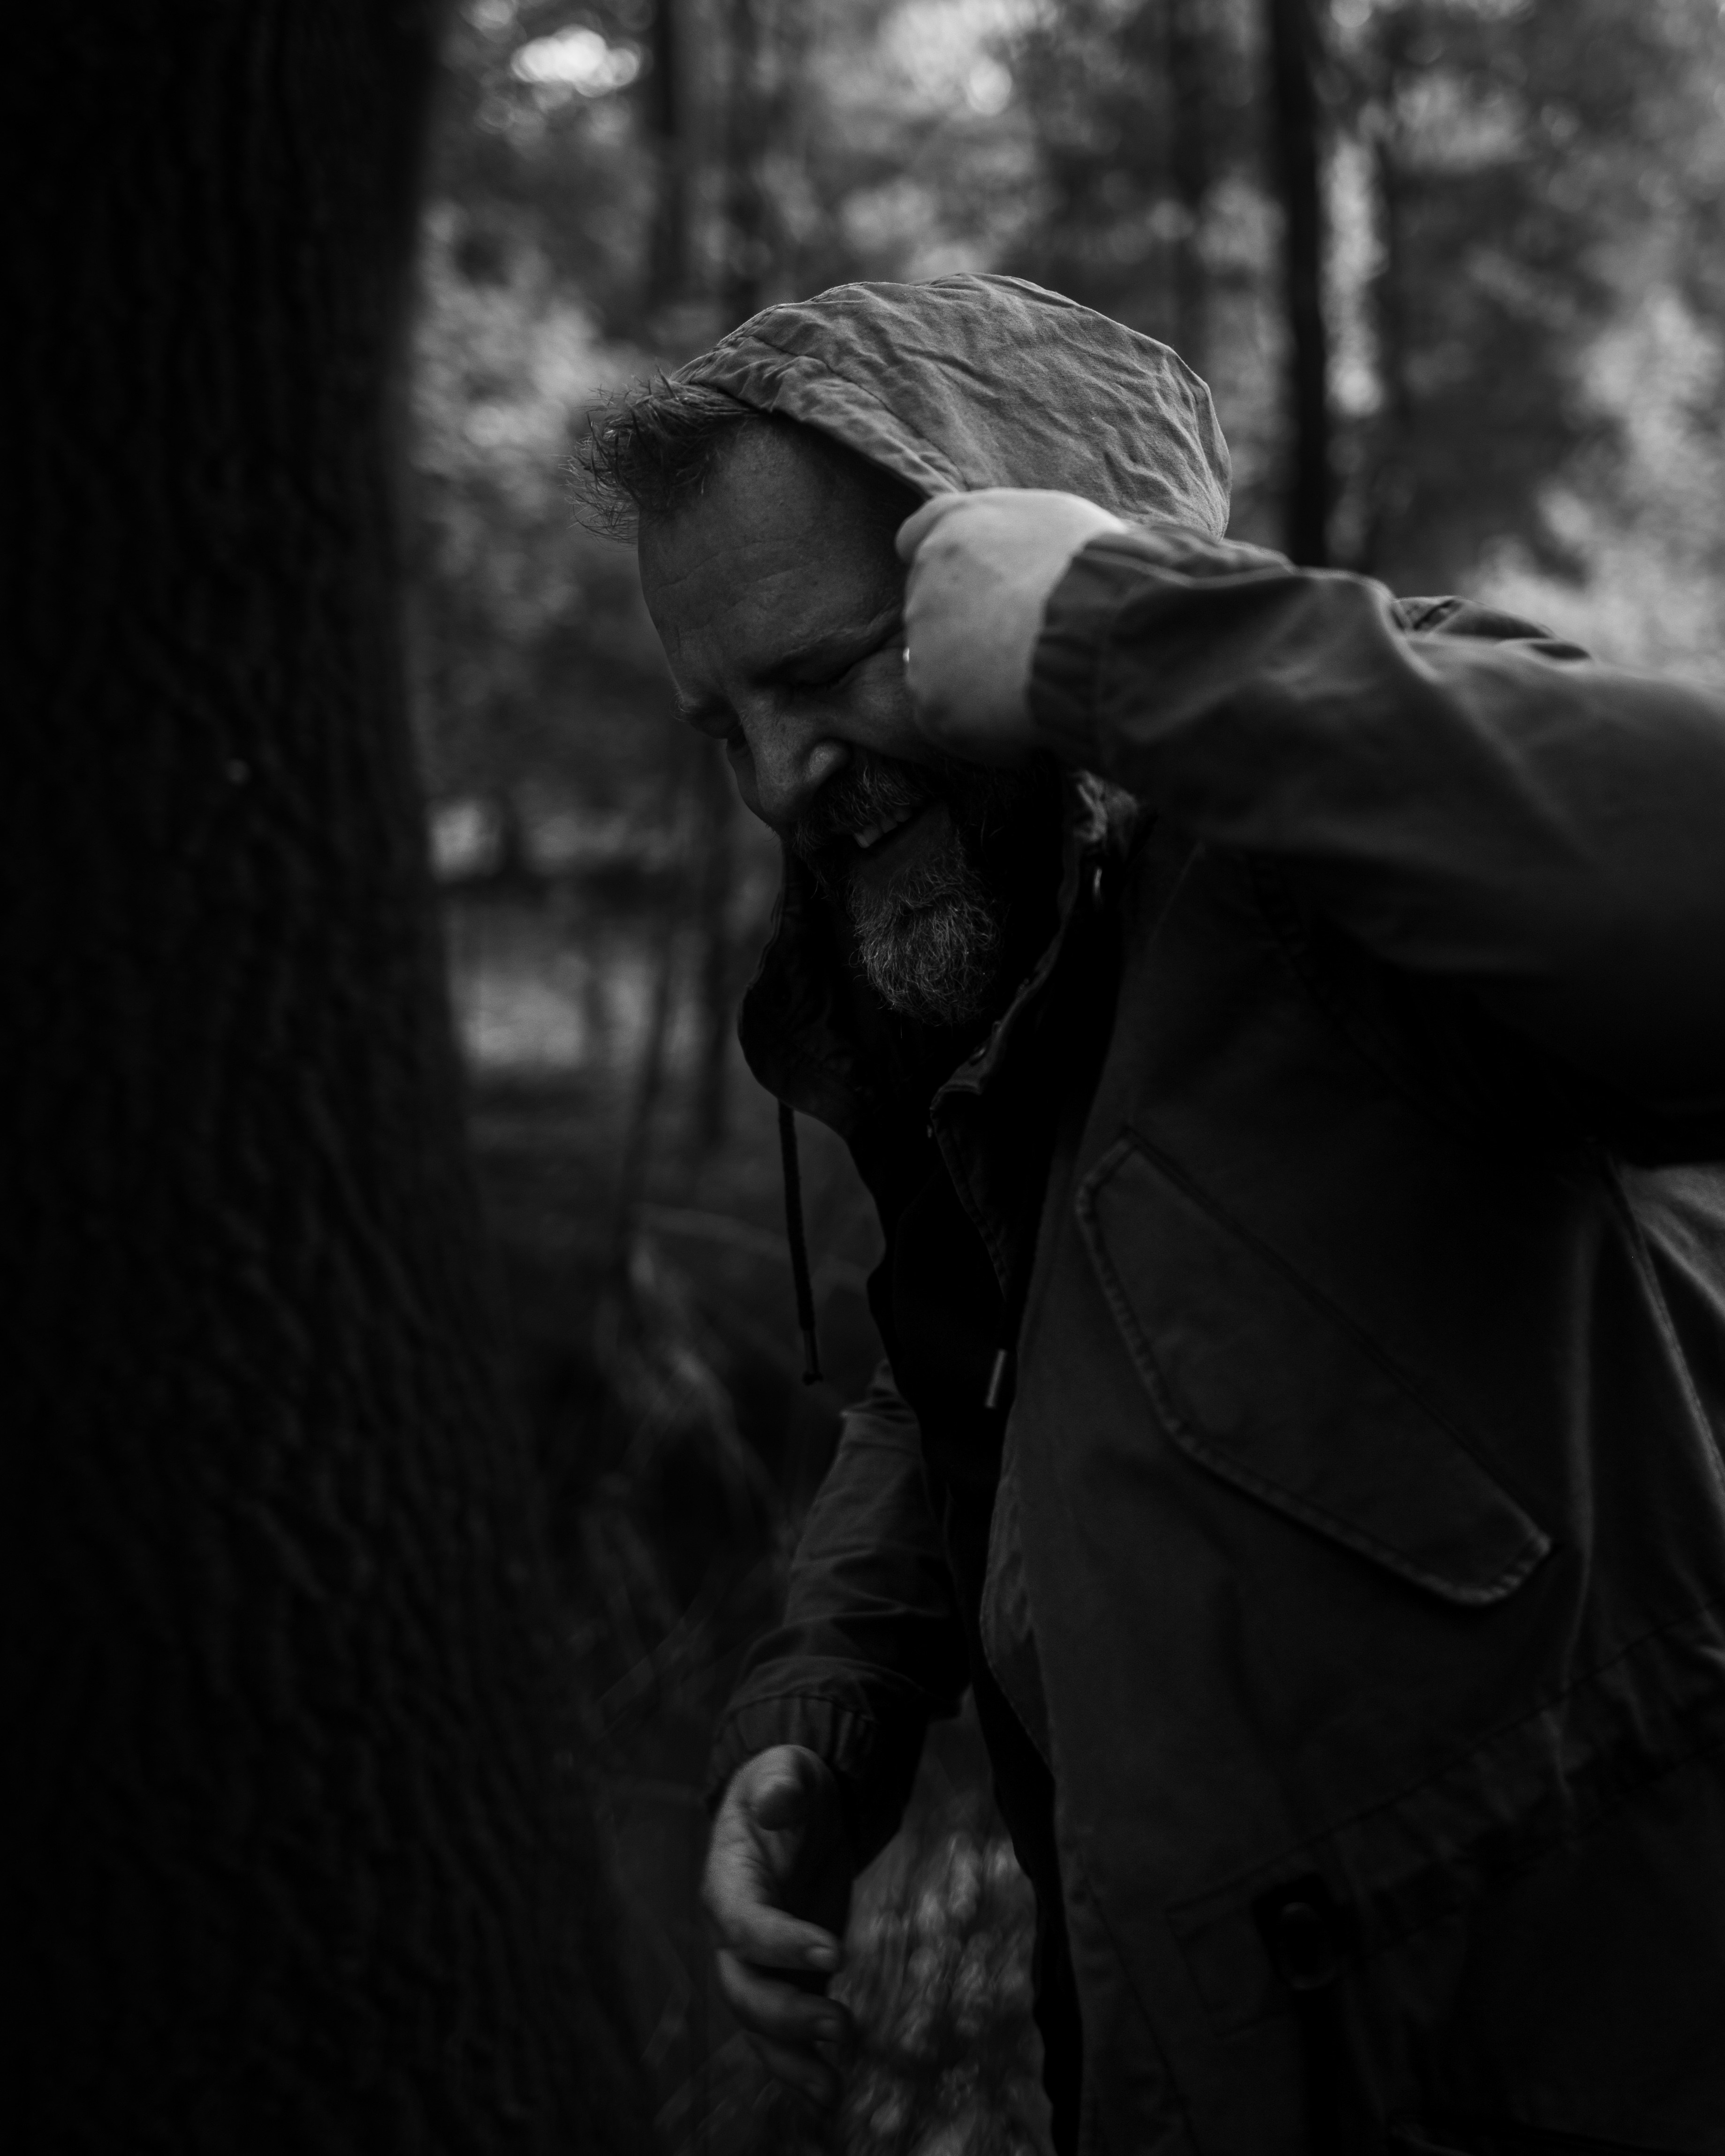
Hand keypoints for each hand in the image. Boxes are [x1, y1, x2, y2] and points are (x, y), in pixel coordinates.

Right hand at [703, 1746, 855, 2111]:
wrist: (790, 1807)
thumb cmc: (783, 1785)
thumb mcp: (783, 1772)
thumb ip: (779, 1783)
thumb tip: (778, 1799)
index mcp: (725, 1885)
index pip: (743, 1925)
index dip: (782, 1944)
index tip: (837, 1951)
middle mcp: (734, 1936)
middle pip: (745, 1989)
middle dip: (788, 2016)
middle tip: (845, 2026)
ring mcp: (761, 1965)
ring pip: (761, 2025)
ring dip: (793, 2059)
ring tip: (834, 2091)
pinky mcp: (791, 1980)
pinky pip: (788, 2033)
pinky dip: (802, 2068)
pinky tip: (831, 2100)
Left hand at [896, 489, 1127, 763]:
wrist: (1098, 632)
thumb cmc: (1100, 574)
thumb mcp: (1063, 522)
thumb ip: (1021, 537)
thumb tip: (1029, 563)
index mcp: (955, 527)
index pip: (917, 537)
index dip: (942, 565)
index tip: (964, 584)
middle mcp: (925, 579)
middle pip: (932, 609)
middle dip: (968, 627)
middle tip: (1020, 647)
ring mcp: (923, 643)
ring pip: (939, 668)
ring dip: (975, 679)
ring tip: (1032, 686)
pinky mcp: (933, 700)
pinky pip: (949, 721)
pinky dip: (981, 729)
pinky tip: (1025, 722)